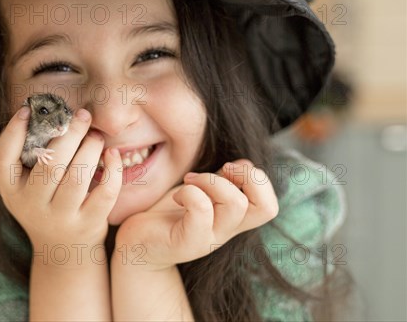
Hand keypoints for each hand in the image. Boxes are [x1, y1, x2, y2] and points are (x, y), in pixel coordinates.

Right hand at [0, 106, 122, 252]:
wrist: (63, 250)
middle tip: (83, 115)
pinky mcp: (88, 223)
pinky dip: (112, 171)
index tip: (27, 110)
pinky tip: (112, 154)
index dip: (12, 133)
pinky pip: (104, 194)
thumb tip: (33, 113)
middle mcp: (32, 205)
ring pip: (77, 177)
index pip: (2, 160)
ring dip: (90, 148)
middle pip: (49, 164)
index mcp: (11, 190)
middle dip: (69, 134)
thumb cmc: (43, 202)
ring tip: (96, 135)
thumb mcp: (21, 185)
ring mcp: (61, 217)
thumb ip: (20, 154)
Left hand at [114, 159, 278, 269]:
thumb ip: (224, 181)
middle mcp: (225, 231)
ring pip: (235, 204)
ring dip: (211, 180)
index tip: (229, 169)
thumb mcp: (202, 192)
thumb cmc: (168, 214)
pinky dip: (190, 192)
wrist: (136, 243)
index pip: (270, 207)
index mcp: (232, 220)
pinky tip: (177, 196)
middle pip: (265, 207)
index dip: (258, 181)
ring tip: (190, 180)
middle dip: (245, 176)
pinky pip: (201, 208)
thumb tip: (244, 164)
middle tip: (219, 170)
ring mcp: (208, 239)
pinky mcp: (186, 242)